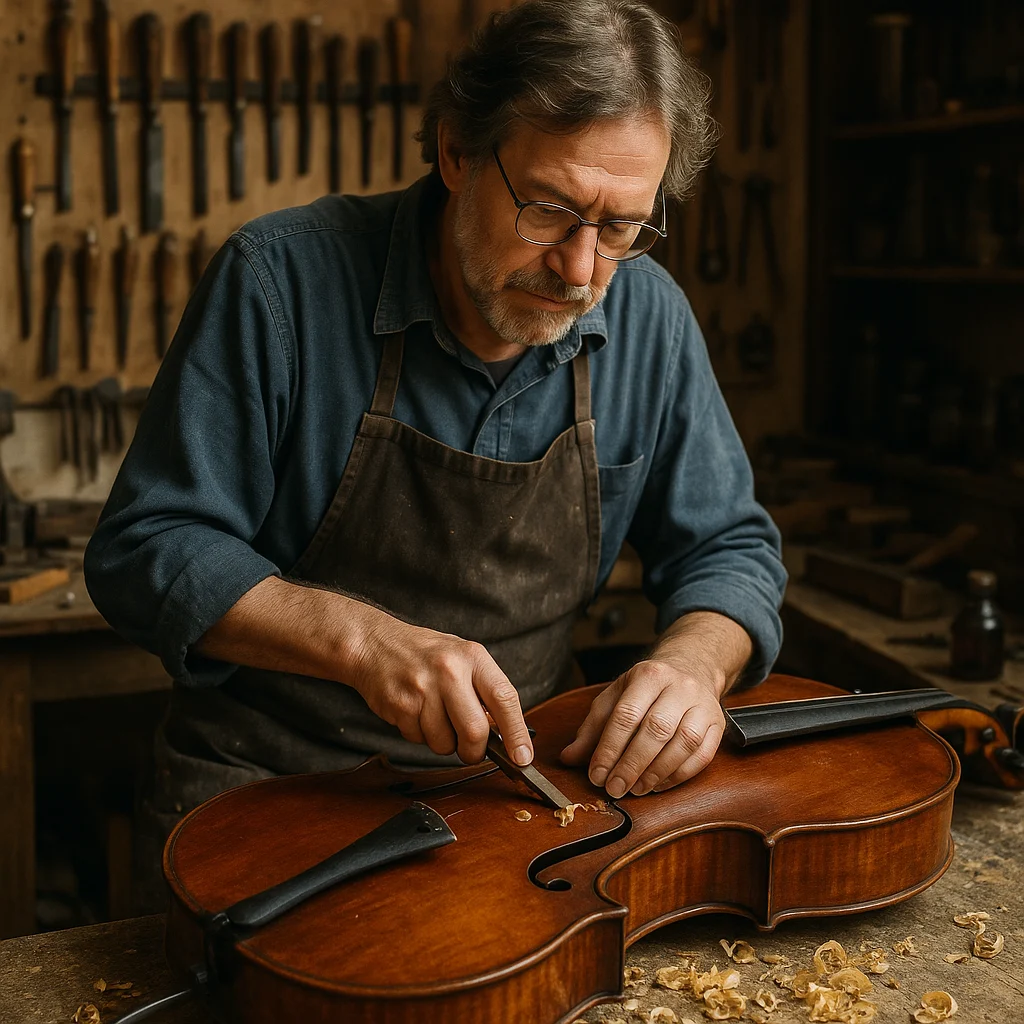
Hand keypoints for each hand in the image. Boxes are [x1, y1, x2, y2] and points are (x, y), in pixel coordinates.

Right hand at [352, 612, 532, 766]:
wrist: (375, 643)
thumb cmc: (425, 654)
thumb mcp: (462, 657)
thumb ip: (483, 690)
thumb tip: (504, 734)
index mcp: (472, 657)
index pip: (504, 698)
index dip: (517, 732)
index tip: (523, 757)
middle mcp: (449, 670)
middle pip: (475, 731)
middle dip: (474, 751)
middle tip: (469, 748)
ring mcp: (423, 688)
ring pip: (445, 743)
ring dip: (443, 742)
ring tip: (433, 715)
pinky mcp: (401, 706)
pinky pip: (419, 740)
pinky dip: (419, 735)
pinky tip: (414, 712)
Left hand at [559, 659, 725, 797]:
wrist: (689, 670)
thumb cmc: (646, 690)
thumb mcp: (614, 698)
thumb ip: (592, 728)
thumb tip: (569, 757)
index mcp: (647, 675)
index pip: (626, 715)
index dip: (609, 748)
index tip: (597, 775)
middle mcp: (679, 686)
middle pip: (656, 729)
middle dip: (632, 764)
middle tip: (615, 788)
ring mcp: (702, 704)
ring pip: (683, 743)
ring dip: (656, 773)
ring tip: (636, 789)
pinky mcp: (718, 723)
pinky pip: (702, 755)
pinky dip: (678, 775)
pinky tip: (658, 785)